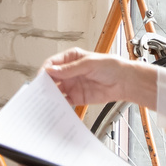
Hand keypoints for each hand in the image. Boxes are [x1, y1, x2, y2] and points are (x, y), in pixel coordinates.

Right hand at [40, 48, 157, 109]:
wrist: (125, 82)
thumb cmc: (111, 67)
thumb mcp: (88, 64)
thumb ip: (69, 69)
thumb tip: (50, 70)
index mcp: (71, 58)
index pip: (52, 63)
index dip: (45, 70)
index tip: (41, 77)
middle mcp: (69, 72)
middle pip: (51, 78)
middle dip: (44, 84)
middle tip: (40, 90)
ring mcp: (72, 85)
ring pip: (55, 90)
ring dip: (50, 95)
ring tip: (46, 100)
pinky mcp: (76, 97)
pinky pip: (64, 101)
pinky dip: (58, 104)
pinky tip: (56, 106)